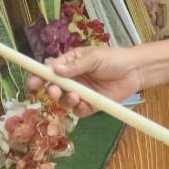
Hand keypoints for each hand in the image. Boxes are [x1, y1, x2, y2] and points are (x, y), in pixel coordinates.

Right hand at [30, 46, 144, 116]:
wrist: (135, 71)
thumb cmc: (114, 59)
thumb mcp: (94, 57)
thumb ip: (75, 65)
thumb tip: (55, 70)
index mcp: (69, 64)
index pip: (50, 71)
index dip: (39, 77)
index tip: (33, 82)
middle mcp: (72, 79)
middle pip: (54, 88)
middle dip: (51, 90)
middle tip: (53, 90)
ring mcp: (81, 93)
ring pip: (64, 101)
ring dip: (65, 99)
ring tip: (74, 95)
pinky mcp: (90, 105)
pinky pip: (78, 110)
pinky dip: (78, 108)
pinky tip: (82, 103)